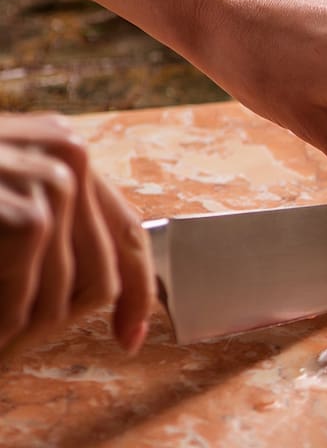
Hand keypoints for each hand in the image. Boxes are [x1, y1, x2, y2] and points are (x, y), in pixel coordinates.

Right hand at [0, 114, 154, 357]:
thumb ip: (41, 225)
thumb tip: (100, 292)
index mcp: (65, 147)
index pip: (125, 228)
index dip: (138, 289)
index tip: (132, 338)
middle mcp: (70, 153)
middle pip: (104, 268)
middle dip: (64, 323)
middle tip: (15, 353)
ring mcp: (51, 177)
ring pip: (73, 289)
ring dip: (26, 329)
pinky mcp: (29, 213)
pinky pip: (26, 292)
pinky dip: (3, 321)